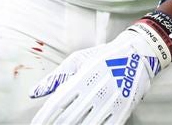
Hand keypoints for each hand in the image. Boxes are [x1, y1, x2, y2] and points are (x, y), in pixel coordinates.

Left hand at [30, 19, 171, 124]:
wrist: (138, 53)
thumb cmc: (104, 56)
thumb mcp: (77, 60)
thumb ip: (55, 78)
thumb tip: (34, 93)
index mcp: (83, 76)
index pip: (58, 103)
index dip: (45, 117)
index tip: (37, 124)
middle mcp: (96, 90)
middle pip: (70, 118)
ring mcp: (111, 101)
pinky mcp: (123, 108)